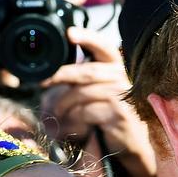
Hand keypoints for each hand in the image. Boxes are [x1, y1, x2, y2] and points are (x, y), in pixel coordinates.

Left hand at [41, 27, 156, 176]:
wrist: (134, 143)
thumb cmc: (113, 115)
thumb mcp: (102, 92)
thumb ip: (87, 78)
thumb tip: (56, 71)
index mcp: (117, 67)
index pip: (104, 46)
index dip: (88, 37)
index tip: (70, 33)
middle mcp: (123, 78)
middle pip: (86, 71)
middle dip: (60, 75)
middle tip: (42, 81)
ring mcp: (122, 97)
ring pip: (83, 94)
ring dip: (64, 104)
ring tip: (57, 112)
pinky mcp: (119, 115)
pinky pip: (87, 112)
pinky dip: (74, 119)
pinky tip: (71, 126)